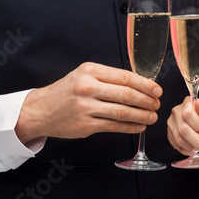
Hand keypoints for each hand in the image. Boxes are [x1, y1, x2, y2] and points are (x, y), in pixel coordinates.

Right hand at [14, 62, 161, 141]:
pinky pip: (114, 126)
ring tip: (152, 117)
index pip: (125, 77)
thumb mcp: (84, 75)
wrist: (40, 109)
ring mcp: (86, 107)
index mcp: (91, 71)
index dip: (146, 85)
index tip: (157, 90)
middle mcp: (88, 87)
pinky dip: (130, 127)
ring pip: (122, 112)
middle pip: (127, 94)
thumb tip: (140, 84)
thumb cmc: (66, 91)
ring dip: (142, 115)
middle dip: (147, 100)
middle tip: (157, 104)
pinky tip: (139, 126)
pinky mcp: (85, 125)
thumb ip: (108, 78)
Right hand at [167, 96, 198, 156]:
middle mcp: (177, 111)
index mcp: (188, 102)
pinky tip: (197, 148)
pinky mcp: (170, 135)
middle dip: (198, 140)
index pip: (187, 113)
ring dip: (195, 146)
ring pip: (180, 139)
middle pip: (182, 128)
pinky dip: (190, 149)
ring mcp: (172, 123)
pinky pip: (178, 145)